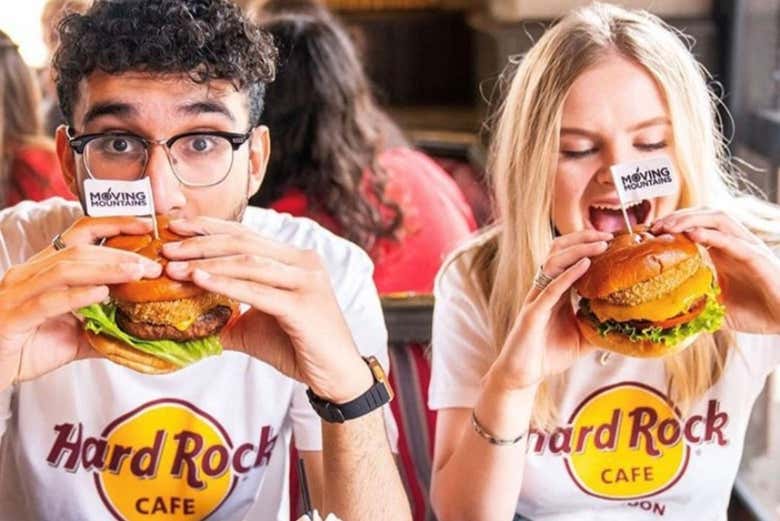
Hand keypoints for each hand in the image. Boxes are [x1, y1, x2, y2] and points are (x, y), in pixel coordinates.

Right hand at [0, 217, 161, 387]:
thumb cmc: (28, 348)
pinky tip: (101, 294)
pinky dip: (76, 295)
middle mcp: (30, 274)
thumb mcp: (76, 335)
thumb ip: (106, 328)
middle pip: (79, 250)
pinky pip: (47, 301)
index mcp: (45, 269)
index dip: (113, 224)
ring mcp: (18, 293)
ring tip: (135, 273)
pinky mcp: (13, 317)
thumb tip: (143, 330)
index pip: (81, 233)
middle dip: (120, 254)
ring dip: (105, 269)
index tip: (146, 225)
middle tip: (151, 264)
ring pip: (65, 269)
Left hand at [163, 217, 372, 403]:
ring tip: (174, 266)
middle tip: (167, 246)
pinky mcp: (303, 305)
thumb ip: (226, 314)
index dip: (210, 228)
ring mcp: (307, 281)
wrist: (336, 376)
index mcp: (295, 258)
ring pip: (249, 262)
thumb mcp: (256, 325)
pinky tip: (199, 280)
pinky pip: (258, 290)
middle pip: (245, 242)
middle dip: (201, 242)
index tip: (177, 226)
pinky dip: (226, 284)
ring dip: (207, 262)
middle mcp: (304, 262)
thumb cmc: (299, 346)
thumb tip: (183, 318)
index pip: (247, 234)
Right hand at [488, 230, 611, 389]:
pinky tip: (584, 265)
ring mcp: (537, 299)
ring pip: (552, 263)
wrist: (522, 375)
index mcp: (555, 292)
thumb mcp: (582, 338)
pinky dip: (568, 274)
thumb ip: (598, 325)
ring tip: (600, 244)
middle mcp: (544, 289)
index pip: (569, 258)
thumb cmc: (548, 355)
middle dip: (582, 238)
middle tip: (608, 235)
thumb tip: (627, 322)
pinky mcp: (532, 314)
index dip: (587, 244)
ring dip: (577, 250)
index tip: (611, 238)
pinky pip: (550, 289)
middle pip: (558, 251)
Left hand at [652, 208, 779, 333]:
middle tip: (655, 227)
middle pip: (705, 215)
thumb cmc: (758, 312)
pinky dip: (713, 235)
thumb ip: (696, 305)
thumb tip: (669, 316)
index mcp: (724, 251)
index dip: (674, 224)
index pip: (696, 225)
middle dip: (678, 216)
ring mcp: (747, 248)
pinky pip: (733, 241)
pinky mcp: (758, 258)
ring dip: (691, 219)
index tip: (651, 232)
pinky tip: (694, 235)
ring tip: (669, 227)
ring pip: (719, 219)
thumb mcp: (718, 308)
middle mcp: (735, 244)